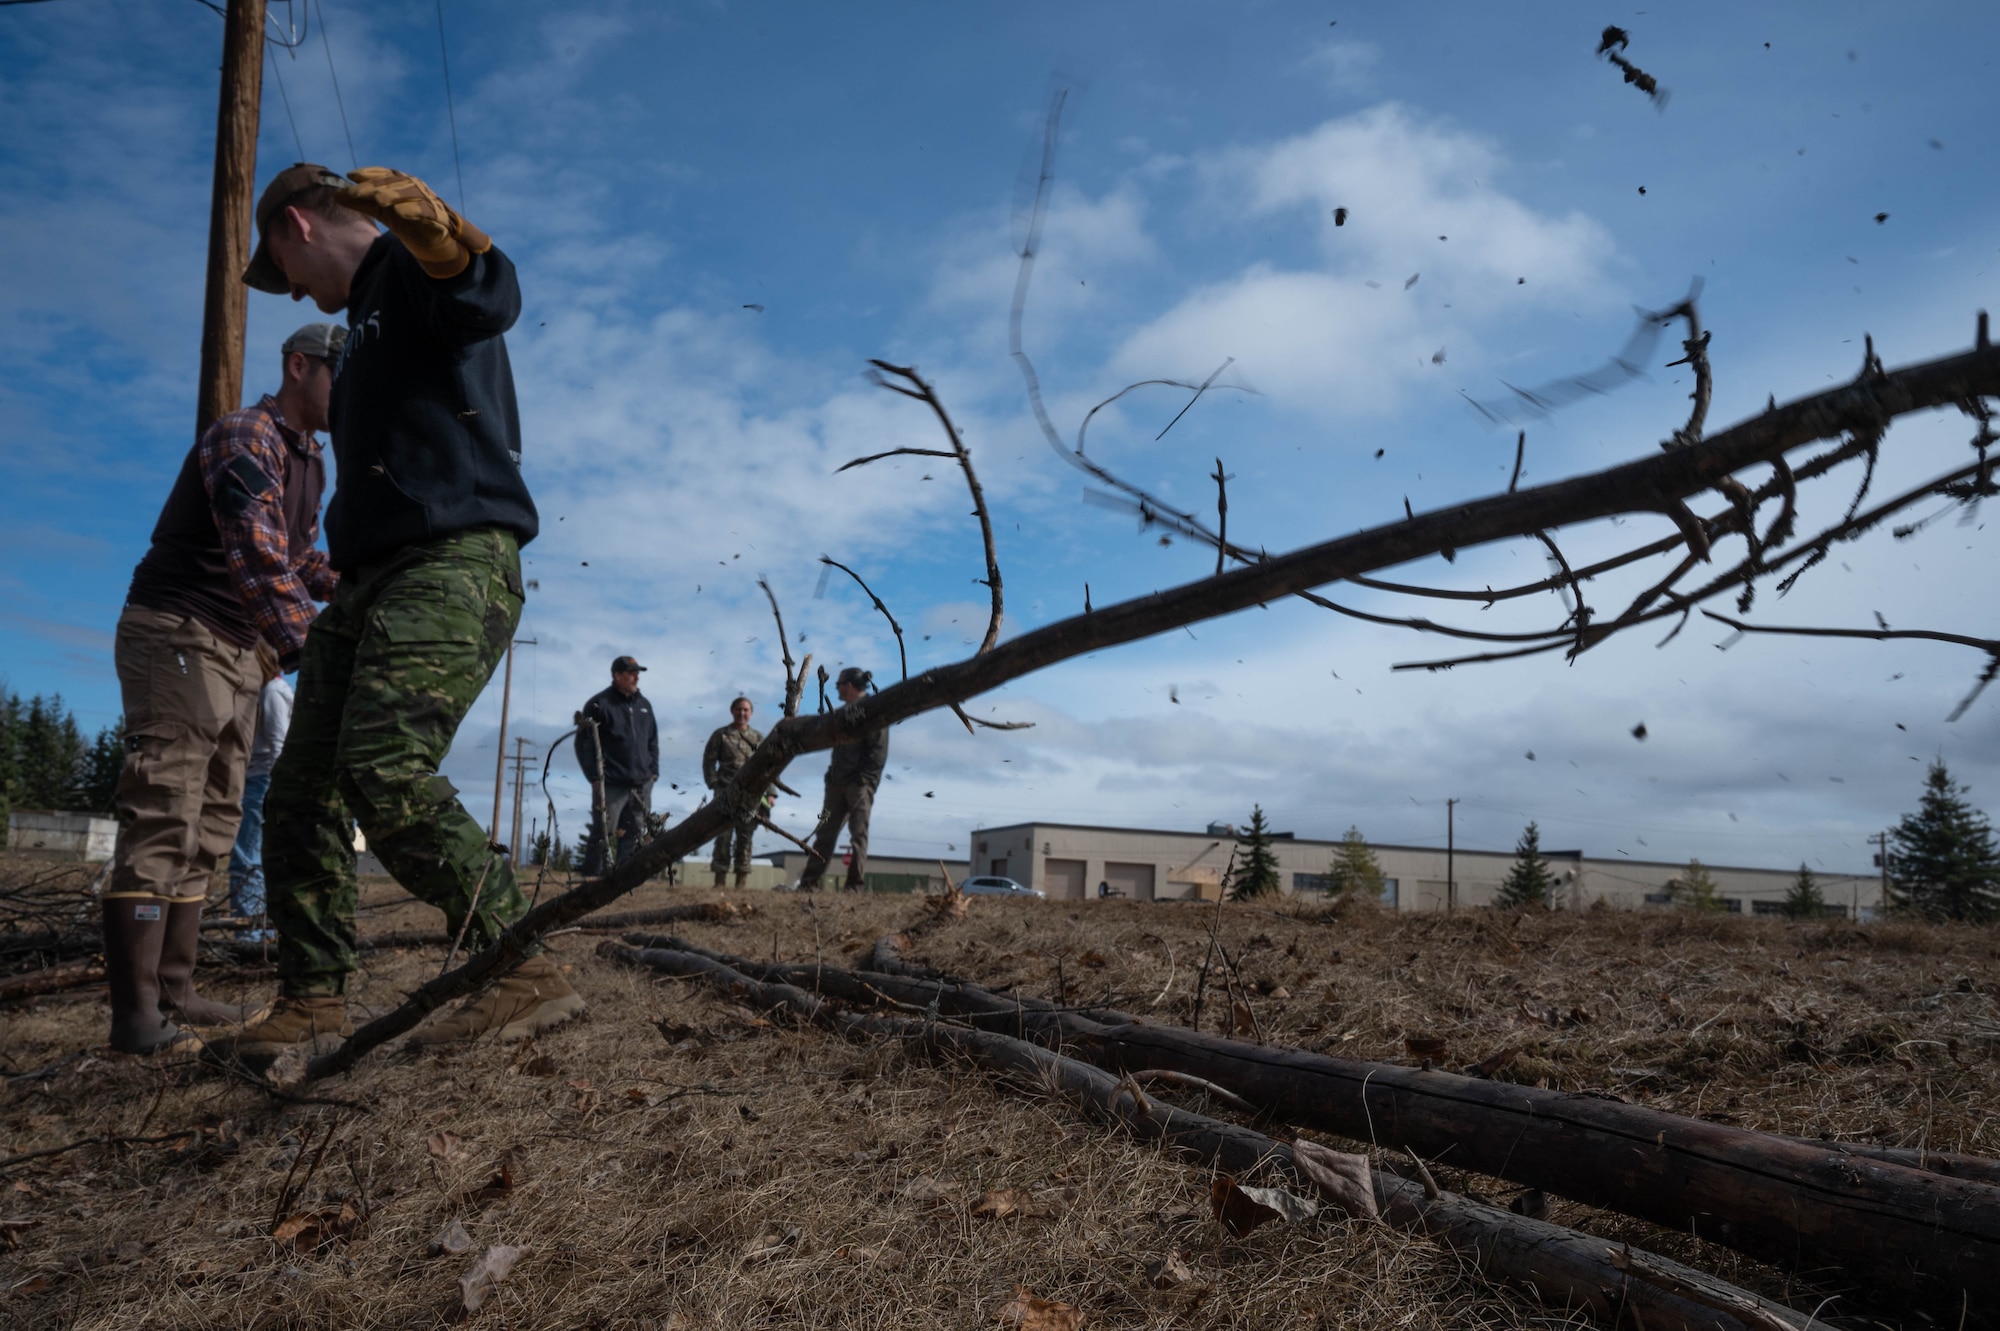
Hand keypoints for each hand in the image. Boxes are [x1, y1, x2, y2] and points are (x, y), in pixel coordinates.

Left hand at [330, 167, 491, 278]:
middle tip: (355, 193)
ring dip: (393, 194)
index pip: (384, 174)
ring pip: (410, 193)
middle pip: (394, 183)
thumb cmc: (405, 220)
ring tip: (377, 199)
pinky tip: (399, 212)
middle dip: (374, 186)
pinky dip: (413, 210)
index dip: (369, 173)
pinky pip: (426, 211)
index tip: (351, 176)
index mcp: (402, 182)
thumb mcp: (380, 210)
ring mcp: (428, 201)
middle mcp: (415, 187)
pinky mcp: (438, 217)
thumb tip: (335, 195)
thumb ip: (360, 202)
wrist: (433, 241)